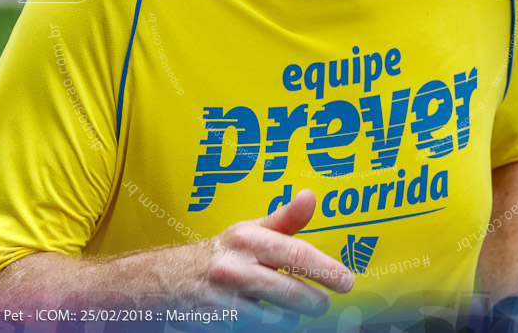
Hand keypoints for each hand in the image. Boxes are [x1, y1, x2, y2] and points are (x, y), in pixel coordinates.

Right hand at [196, 189, 354, 317]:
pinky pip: (258, 331)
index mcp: (248, 239)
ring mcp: (225, 299)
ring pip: (279, 319)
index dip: (327, 269)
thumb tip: (311, 197)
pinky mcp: (218, 324)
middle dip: (316, 302)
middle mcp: (235, 267)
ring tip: (291, 309)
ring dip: (292, 318)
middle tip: (322, 303)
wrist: (170, 278)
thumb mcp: (250, 230)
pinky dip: (270, 328)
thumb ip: (285, 219)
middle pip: (292, 292)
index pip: (297, 255)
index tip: (347, 281)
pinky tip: (268, 318)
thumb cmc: (223, 252)